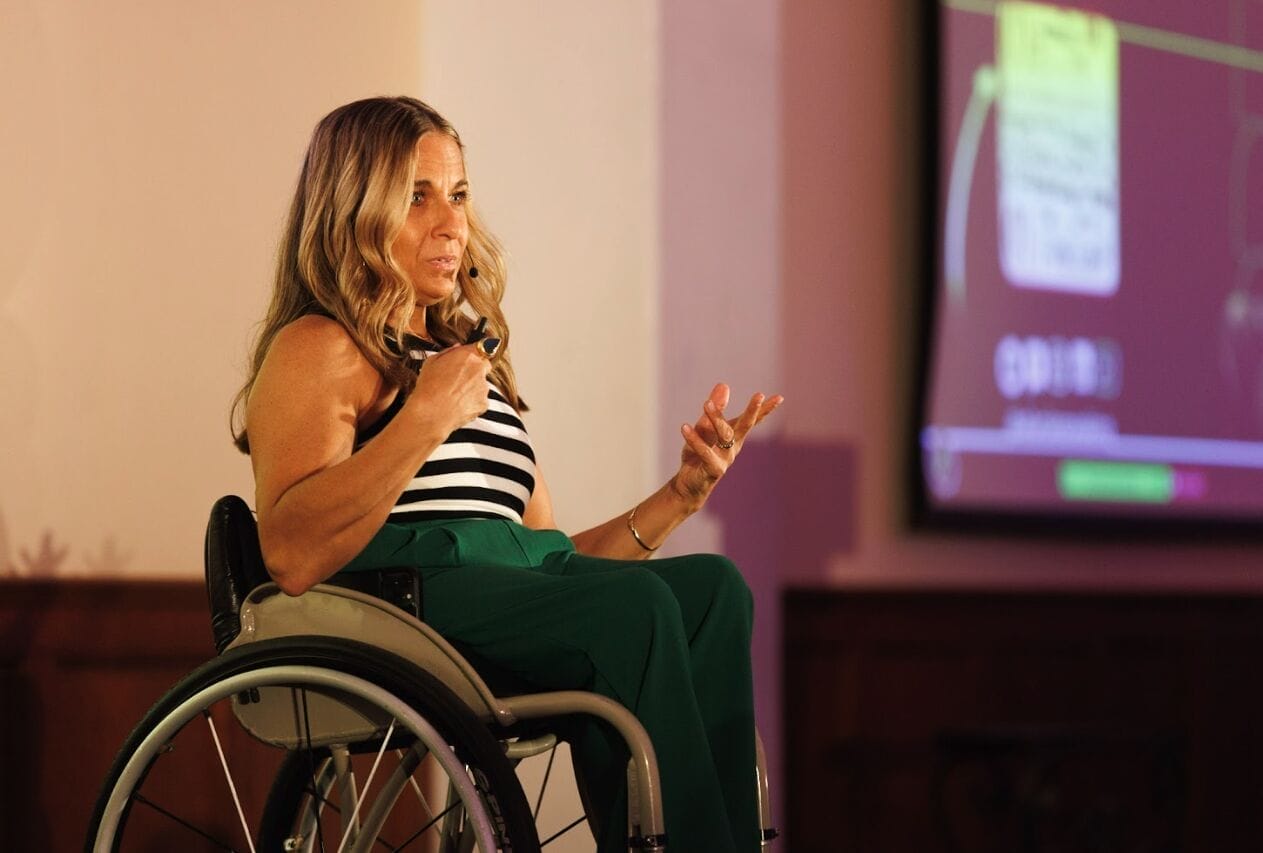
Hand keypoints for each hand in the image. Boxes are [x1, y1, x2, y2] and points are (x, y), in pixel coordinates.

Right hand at [404, 343, 490, 434]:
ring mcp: (483, 387)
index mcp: (468, 356)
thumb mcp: (432, 361)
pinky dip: (472, 401)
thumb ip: (449, 351)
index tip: (473, 356)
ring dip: (472, 387)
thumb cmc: (428, 387)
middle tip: (460, 378)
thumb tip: (458, 348)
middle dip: (476, 369)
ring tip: (454, 394)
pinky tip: (457, 404)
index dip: (477, 352)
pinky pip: (480, 399)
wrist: (431, 413)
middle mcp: (479, 370)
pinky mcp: (484, 403)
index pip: (483, 346)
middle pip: (485, 365)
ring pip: (482, 384)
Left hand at [671, 383, 782, 509]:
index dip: (765, 409)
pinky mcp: (714, 469)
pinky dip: (694, 439)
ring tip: (705, 403)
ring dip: (716, 417)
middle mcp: (733, 446)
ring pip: (724, 435)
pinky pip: (704, 451)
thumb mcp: (704, 428)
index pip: (751, 420)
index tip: (779, 398)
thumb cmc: (697, 455)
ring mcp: (726, 458)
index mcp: (734, 436)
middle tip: (760, 395)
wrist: (688, 485)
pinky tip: (684, 427)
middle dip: (753, 410)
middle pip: (745, 426)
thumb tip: (724, 385)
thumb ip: (714, 409)